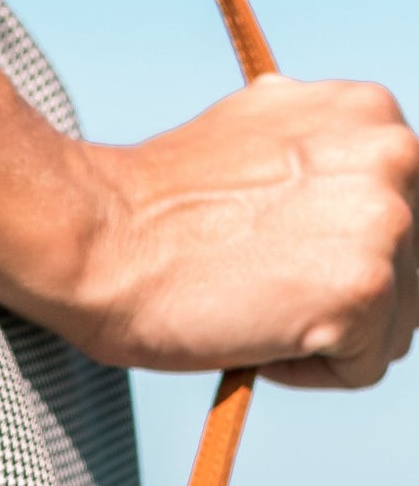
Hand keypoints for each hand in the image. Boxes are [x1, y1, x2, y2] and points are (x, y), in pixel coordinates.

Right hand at [70, 75, 418, 387]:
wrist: (97, 239)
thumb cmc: (146, 210)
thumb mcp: (251, 143)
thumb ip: (313, 162)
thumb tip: (325, 198)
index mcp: (372, 114)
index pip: (397, 215)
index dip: (331, 255)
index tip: (272, 265)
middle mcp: (397, 156)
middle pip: (409, 271)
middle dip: (338, 300)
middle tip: (255, 298)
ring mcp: (387, 225)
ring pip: (393, 324)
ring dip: (326, 336)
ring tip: (250, 316)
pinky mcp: (364, 291)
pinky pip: (362, 368)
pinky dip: (305, 372)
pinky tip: (249, 340)